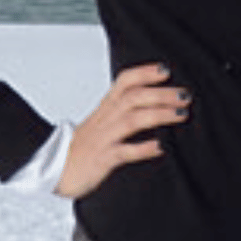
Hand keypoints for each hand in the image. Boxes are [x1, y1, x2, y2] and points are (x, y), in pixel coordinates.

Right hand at [56, 63, 188, 198]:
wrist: (55, 170)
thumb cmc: (83, 147)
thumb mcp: (102, 123)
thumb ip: (124, 112)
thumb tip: (155, 103)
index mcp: (106, 108)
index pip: (124, 81)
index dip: (144, 72)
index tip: (166, 70)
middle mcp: (105, 119)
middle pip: (133, 98)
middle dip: (161, 94)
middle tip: (185, 96)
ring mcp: (104, 138)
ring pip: (132, 120)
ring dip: (158, 115)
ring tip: (180, 115)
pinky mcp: (102, 159)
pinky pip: (124, 152)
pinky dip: (143, 148)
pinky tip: (161, 147)